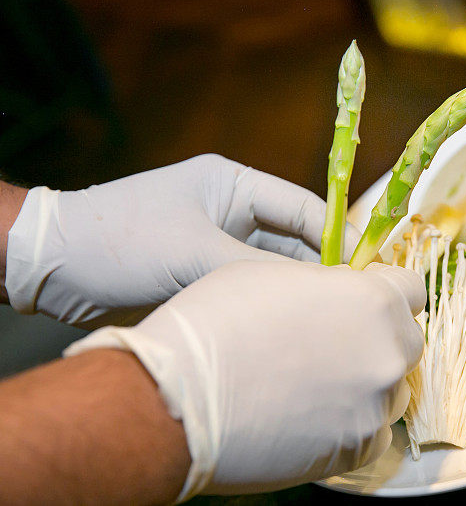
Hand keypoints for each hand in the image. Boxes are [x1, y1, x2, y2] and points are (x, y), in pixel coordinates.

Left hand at [6, 154, 359, 327]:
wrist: (54, 266)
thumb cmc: (124, 241)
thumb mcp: (195, 253)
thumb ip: (258, 271)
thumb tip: (315, 293)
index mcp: (234, 185)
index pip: (303, 207)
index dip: (337, 237)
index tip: (364, 272)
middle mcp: (231, 211)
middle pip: (292, 239)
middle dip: (318, 269)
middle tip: (350, 305)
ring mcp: (216, 243)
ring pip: (271, 267)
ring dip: (292, 290)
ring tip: (324, 320)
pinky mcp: (201, 273)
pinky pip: (246, 288)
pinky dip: (265, 304)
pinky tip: (286, 327)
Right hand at [64, 259, 425, 498]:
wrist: (179, 398)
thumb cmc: (216, 322)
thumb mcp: (274, 275)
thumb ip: (326, 283)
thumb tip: (342, 293)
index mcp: (374, 299)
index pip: (412, 289)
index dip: (388, 291)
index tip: (366, 299)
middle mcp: (387, 353)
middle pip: (406, 340)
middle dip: (378, 336)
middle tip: (335, 341)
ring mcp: (375, 405)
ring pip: (391, 388)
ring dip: (366, 381)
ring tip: (316, 382)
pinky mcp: (356, 450)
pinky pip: (373, 433)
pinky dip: (352, 423)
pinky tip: (313, 414)